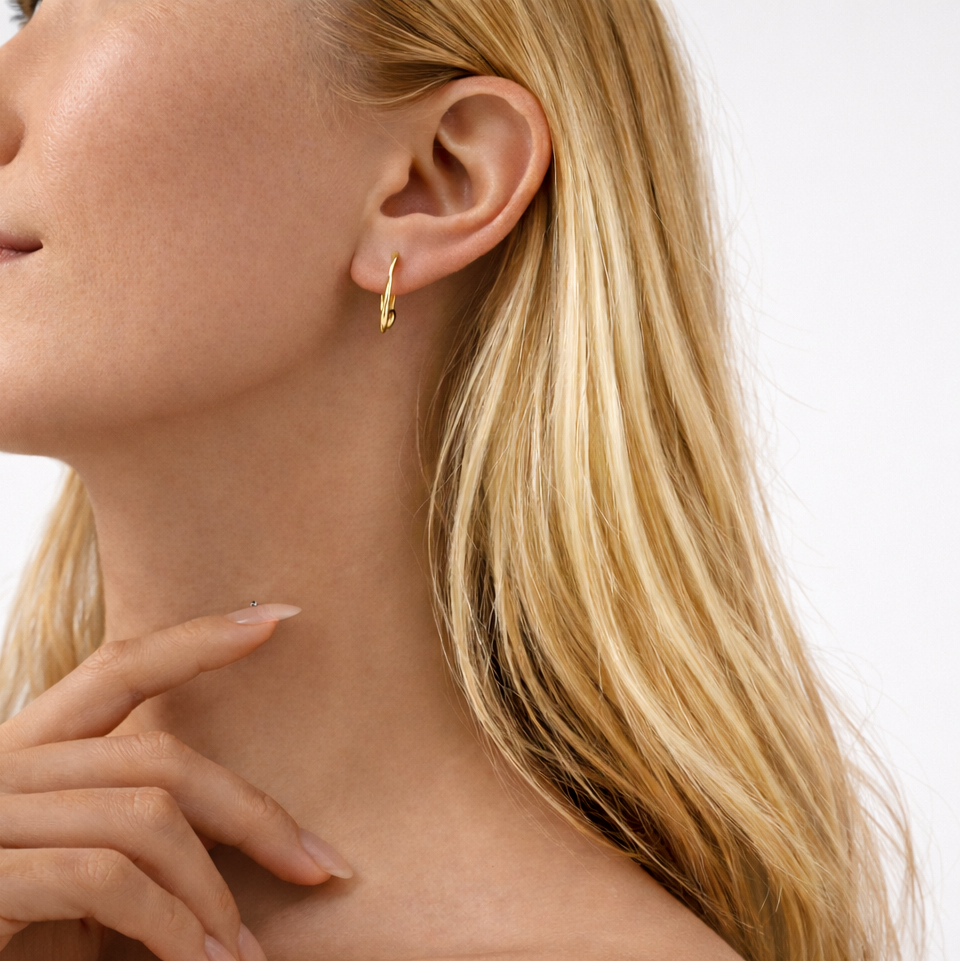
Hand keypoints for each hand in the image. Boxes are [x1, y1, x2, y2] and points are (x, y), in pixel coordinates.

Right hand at [0, 605, 351, 960]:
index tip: (280, 617)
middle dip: (253, 815)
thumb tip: (257, 826)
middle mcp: (2, 768)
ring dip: (211, 895)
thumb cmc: (22, 941)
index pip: (119, 667)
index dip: (198, 638)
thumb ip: (141, 833)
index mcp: (28, 753)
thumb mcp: (86, 877)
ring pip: (145, 816)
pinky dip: (170, 927)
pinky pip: (105, 879)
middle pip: (159, 754)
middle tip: (323, 868)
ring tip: (245, 956)